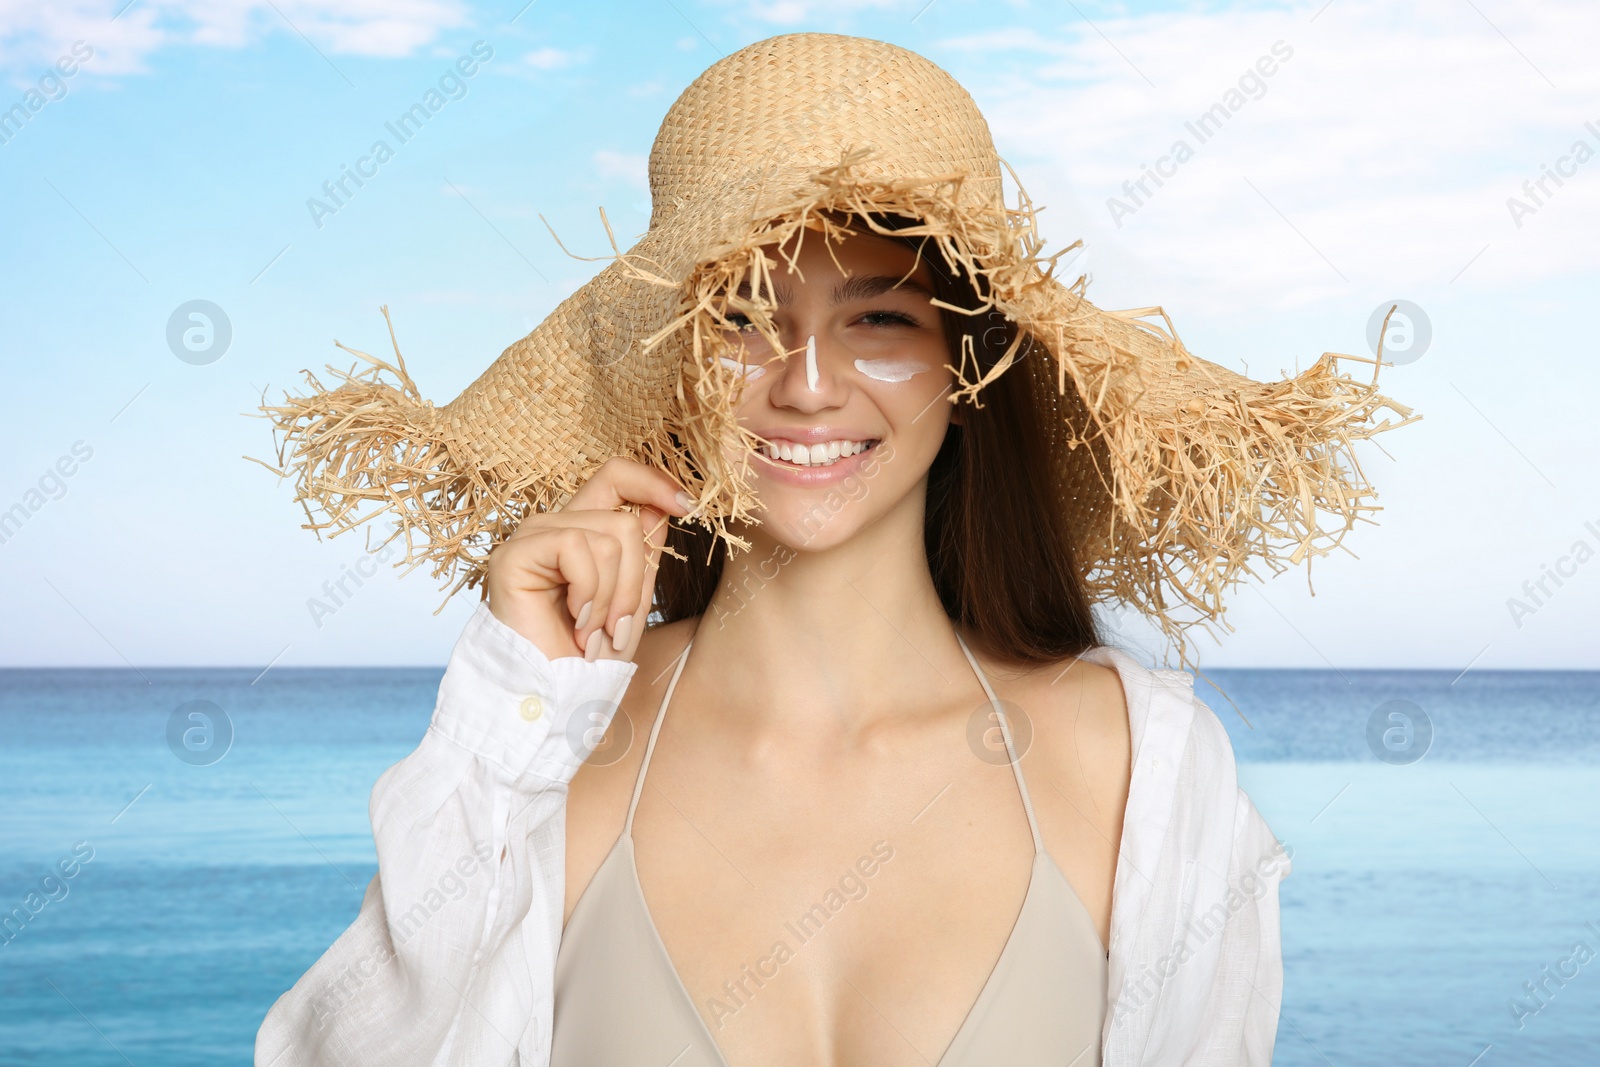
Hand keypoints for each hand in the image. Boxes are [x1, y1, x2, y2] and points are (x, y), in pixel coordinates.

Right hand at [485, 457, 694, 662]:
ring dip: (611, 597)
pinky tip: (574, 622)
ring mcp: (531, 538)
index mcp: (581, 531)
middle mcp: (553, 526)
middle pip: (624, 519)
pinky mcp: (513, 554)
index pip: (616, 475)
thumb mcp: (632, 600)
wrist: (555, 699)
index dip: (654, 482)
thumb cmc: (589, 659)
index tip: (688, 506)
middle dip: (635, 582)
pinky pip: (576, 547)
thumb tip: (661, 506)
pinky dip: (588, 593)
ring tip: (591, 632)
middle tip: (617, 627)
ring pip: (608, 537)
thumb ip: (642, 552)